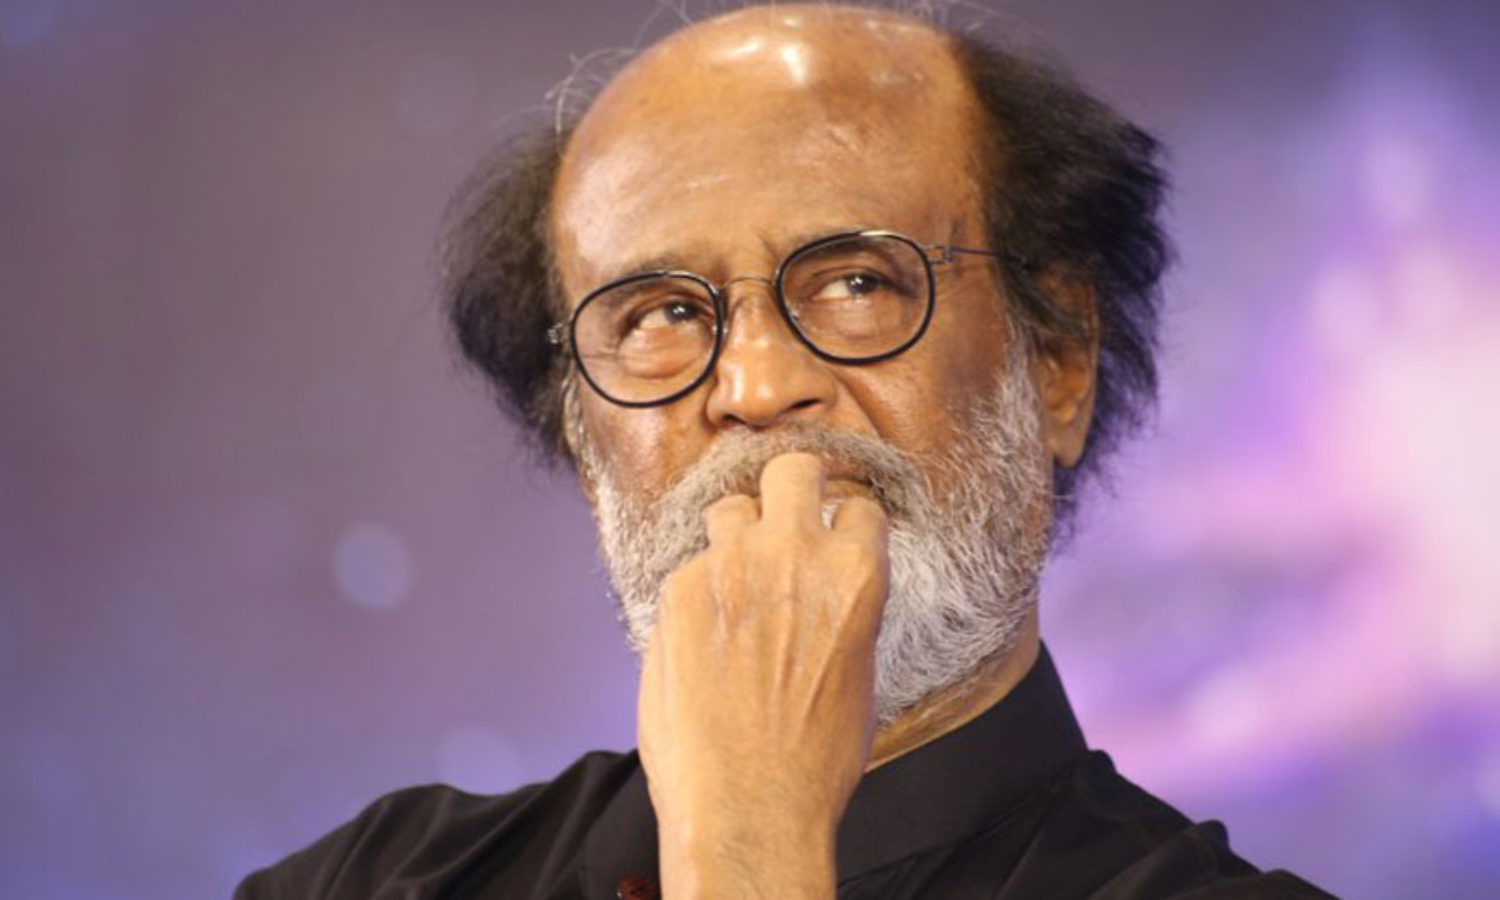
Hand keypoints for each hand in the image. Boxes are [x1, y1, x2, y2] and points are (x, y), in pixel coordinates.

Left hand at [637, 452, 889, 899]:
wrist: (747, 805)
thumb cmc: (814, 758)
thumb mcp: (859, 674)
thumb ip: (845, 611)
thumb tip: (831, 593)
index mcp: (855, 573)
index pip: (859, 505)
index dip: (847, 522)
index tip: (836, 534)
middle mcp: (793, 553)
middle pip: (793, 468)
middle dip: (793, 485)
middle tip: (786, 514)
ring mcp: (730, 567)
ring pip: (730, 506)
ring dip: (737, 532)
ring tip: (737, 577)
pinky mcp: (678, 590)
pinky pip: (691, 565)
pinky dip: (700, 589)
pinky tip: (704, 636)